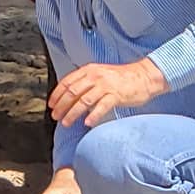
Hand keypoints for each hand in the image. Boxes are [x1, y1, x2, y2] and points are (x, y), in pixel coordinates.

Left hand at [49, 58, 167, 128]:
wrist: (143, 76)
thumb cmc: (121, 78)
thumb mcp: (100, 74)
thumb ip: (86, 82)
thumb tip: (70, 95)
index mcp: (89, 70)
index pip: (67, 82)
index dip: (56, 94)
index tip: (51, 105)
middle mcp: (96, 76)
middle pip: (73, 92)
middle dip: (61, 106)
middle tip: (55, 116)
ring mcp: (106, 85)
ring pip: (84, 100)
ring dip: (72, 113)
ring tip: (66, 123)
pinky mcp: (116, 95)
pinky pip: (102, 106)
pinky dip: (93, 115)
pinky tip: (87, 123)